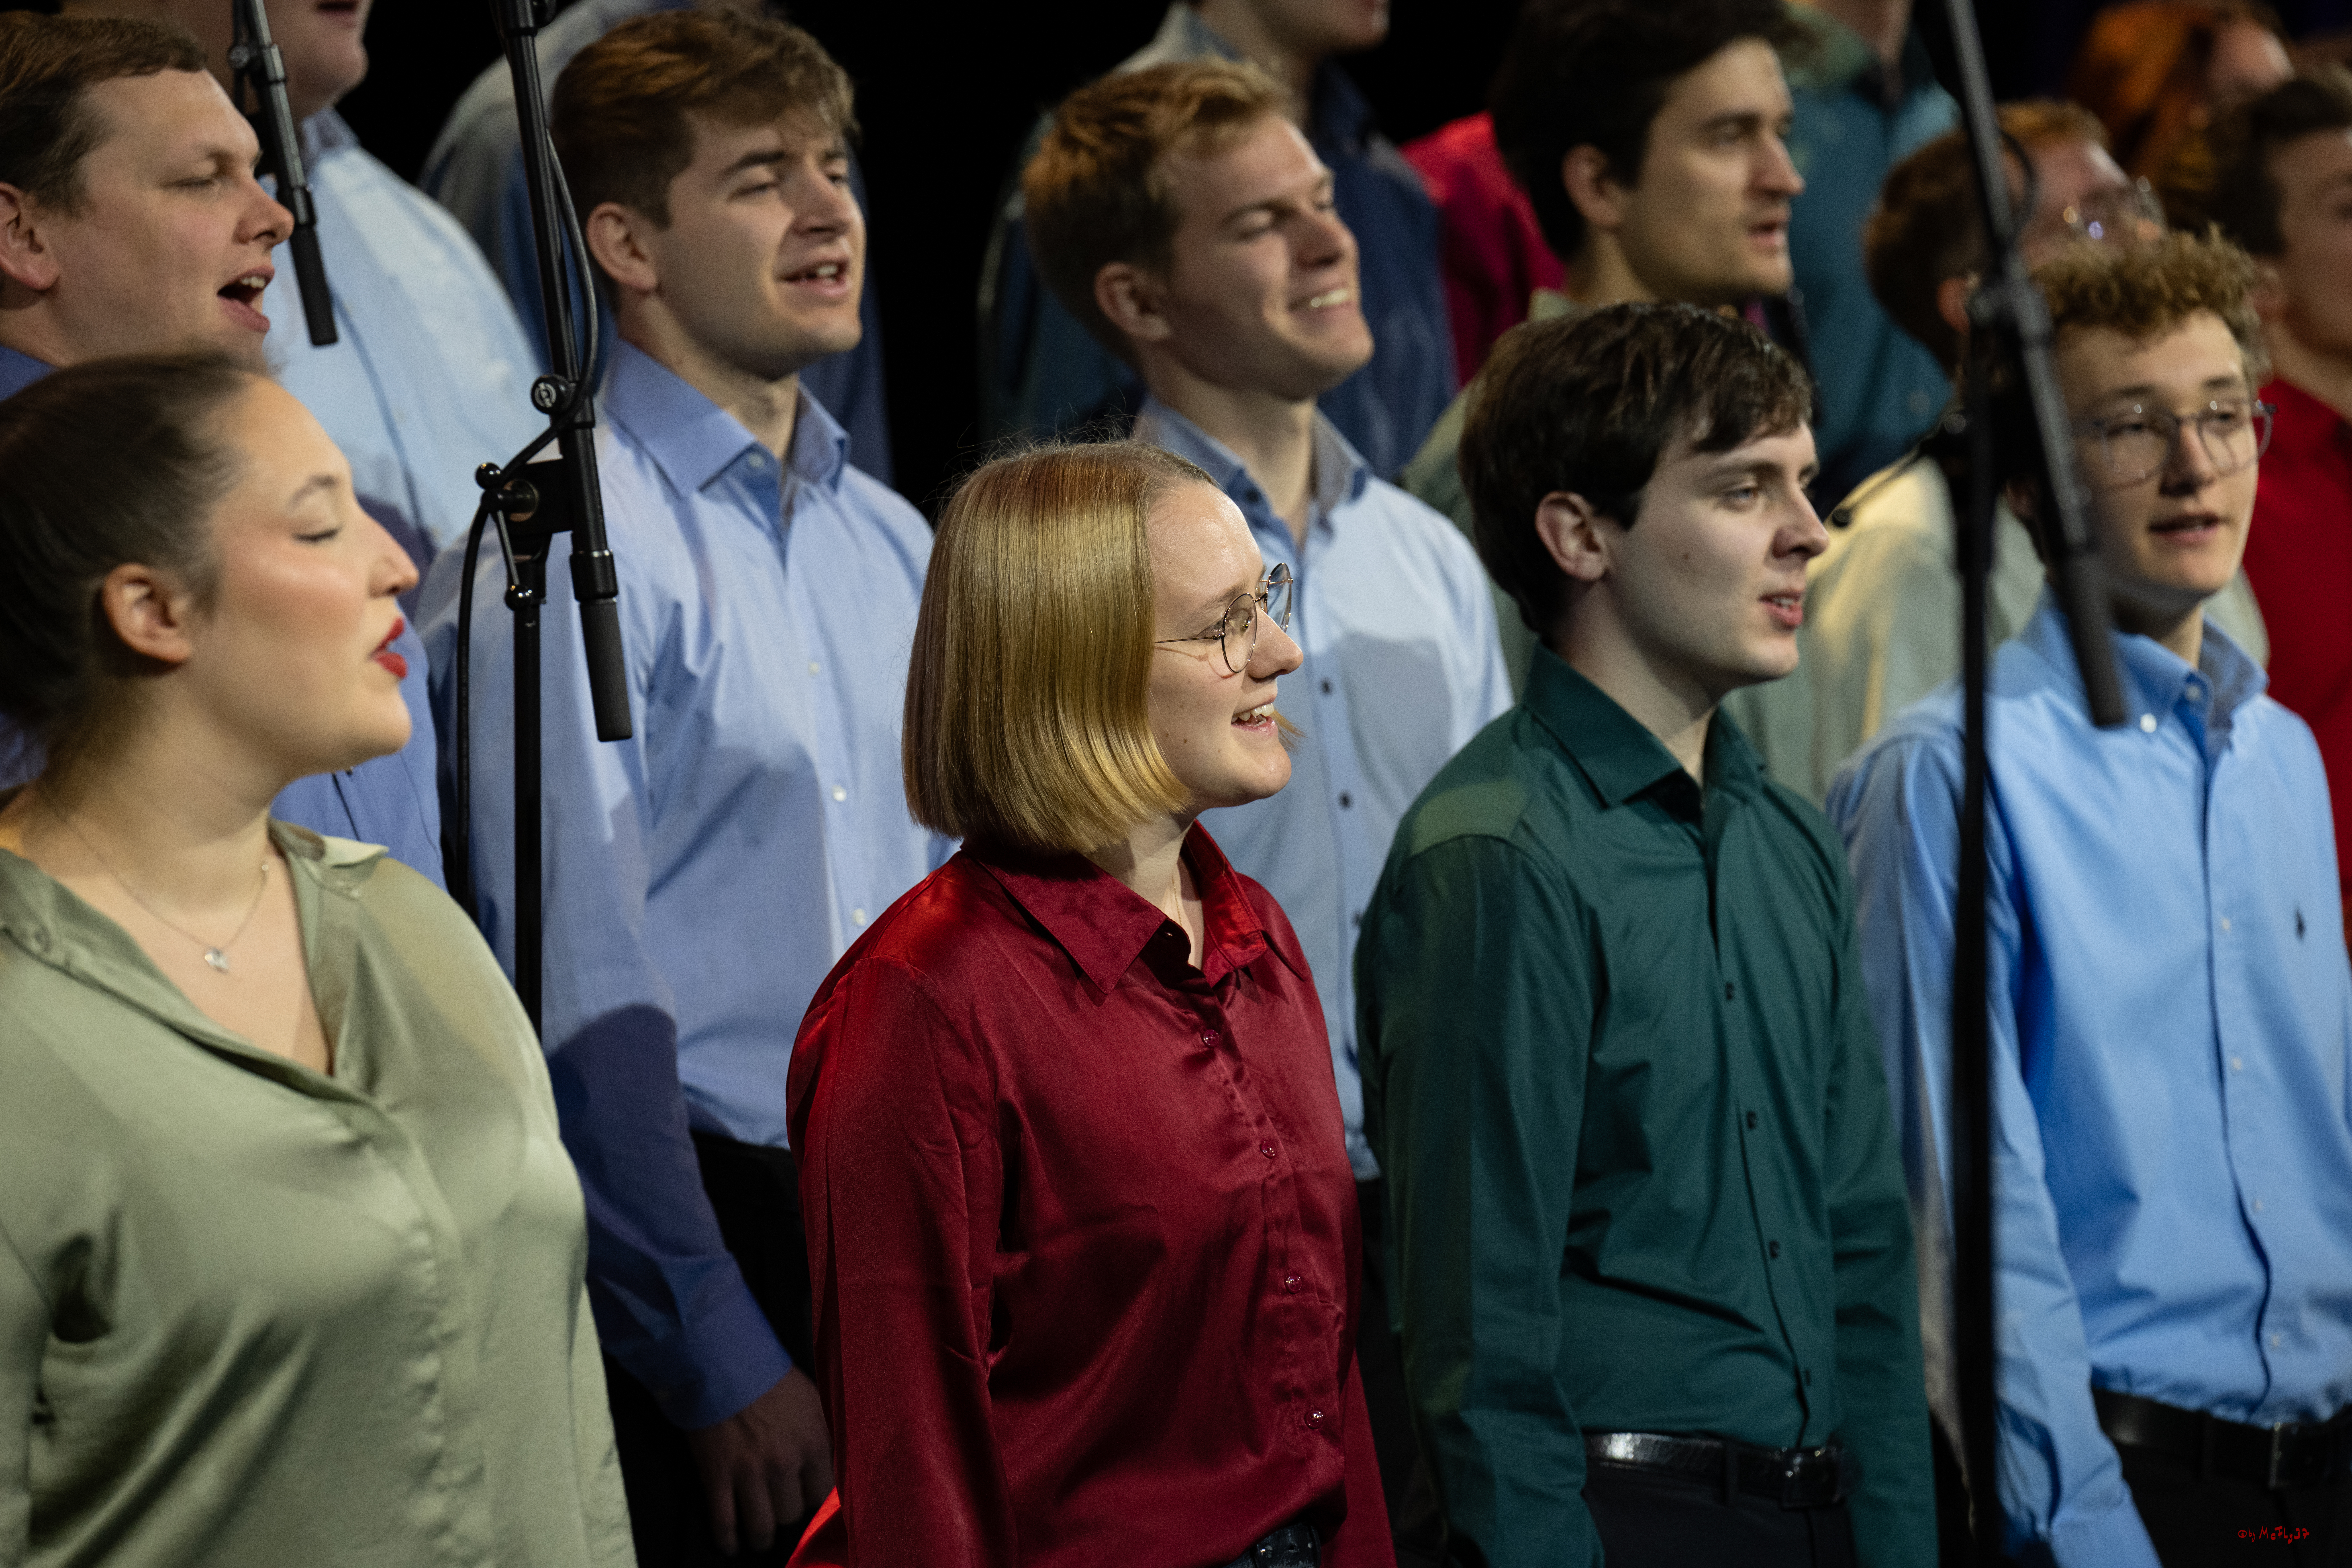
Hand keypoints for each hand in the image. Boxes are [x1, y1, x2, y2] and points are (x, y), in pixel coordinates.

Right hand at [686, 1366, 834, 1555]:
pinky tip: (731, 1545)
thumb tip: (826, 1463)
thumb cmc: (770, 1377)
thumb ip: (819, 1435)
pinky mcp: (717, 1476)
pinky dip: (727, 1540)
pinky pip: (723, 1522)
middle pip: (791, 1513)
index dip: (815, 1502)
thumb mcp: (810, 1401)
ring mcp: (748, 1474)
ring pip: (761, 1525)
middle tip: (781, 1510)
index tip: (808, 1503)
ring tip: (759, 1537)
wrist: (723, 1364)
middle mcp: (784, 1464)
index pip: (823, 1494)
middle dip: (787, 1514)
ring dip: (761, 1536)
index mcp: (812, 1443)